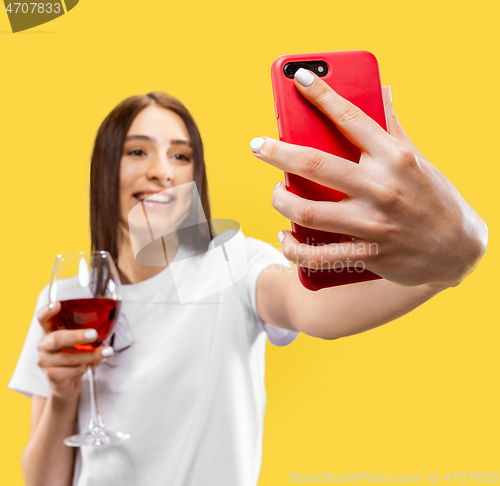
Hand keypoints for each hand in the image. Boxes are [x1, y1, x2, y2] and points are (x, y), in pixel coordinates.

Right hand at [36, 302, 113, 399]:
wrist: (67, 383)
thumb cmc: (75, 356)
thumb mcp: (80, 342)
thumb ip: (87, 332)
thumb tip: (109, 324)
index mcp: (49, 332)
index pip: (43, 318)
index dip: (48, 311)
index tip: (57, 304)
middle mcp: (44, 345)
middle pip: (57, 338)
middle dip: (77, 336)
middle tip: (94, 334)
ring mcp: (45, 361)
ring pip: (70, 357)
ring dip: (92, 355)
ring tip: (107, 352)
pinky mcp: (52, 376)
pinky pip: (74, 370)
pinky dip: (88, 367)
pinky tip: (92, 365)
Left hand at [251, 69, 487, 287]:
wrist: (458, 249)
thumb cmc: (434, 197)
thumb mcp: (417, 158)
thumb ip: (392, 127)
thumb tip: (381, 89)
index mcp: (394, 158)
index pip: (352, 117)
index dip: (322, 95)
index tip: (299, 79)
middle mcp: (381, 188)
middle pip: (315, 164)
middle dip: (278, 153)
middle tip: (257, 146)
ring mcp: (373, 224)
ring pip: (308, 212)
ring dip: (281, 201)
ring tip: (276, 193)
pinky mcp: (368, 254)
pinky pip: (319, 256)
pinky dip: (294, 248)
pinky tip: (285, 238)